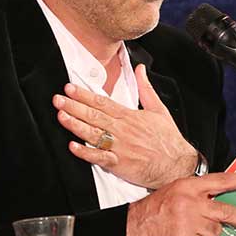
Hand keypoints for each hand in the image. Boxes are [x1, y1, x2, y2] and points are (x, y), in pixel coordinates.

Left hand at [53, 64, 197, 188]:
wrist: (177, 164)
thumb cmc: (168, 140)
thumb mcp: (159, 109)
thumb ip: (146, 88)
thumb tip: (140, 70)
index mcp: (130, 116)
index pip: (102, 102)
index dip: (84, 95)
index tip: (70, 88)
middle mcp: (123, 130)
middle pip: (94, 115)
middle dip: (73, 106)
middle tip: (58, 99)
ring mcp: (120, 147)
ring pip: (93, 134)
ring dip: (75, 125)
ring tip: (61, 117)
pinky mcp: (119, 163)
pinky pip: (99, 157)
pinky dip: (86, 152)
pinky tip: (73, 146)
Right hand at [125, 171, 235, 235]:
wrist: (132, 229)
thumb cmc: (152, 210)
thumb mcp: (175, 191)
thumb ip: (199, 195)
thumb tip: (221, 202)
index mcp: (188, 187)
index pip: (222, 181)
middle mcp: (191, 203)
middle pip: (227, 212)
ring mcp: (189, 224)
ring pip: (216, 232)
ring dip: (210, 234)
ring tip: (194, 230)